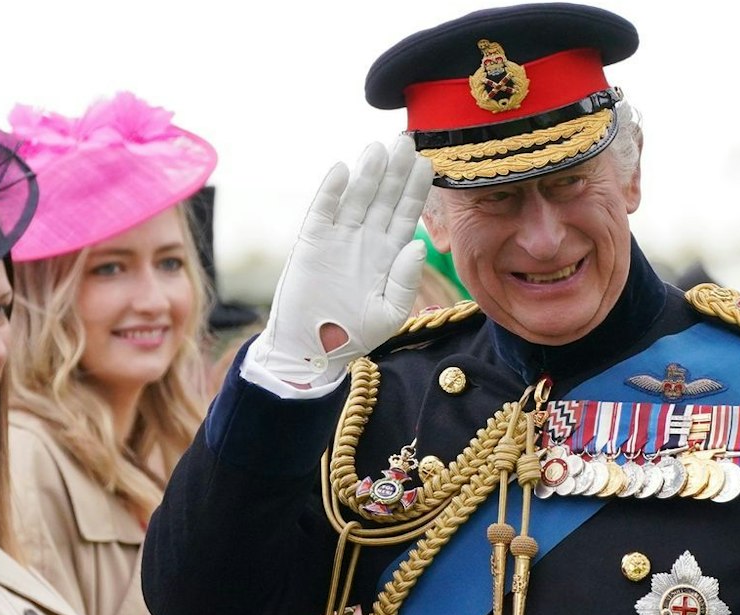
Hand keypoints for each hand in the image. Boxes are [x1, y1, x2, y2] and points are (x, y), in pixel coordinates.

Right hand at [244, 136, 432, 389]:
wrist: (312, 350)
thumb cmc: (355, 335)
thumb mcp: (390, 313)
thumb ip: (405, 281)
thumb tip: (417, 246)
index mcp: (389, 254)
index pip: (406, 213)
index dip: (416, 189)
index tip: (428, 163)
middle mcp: (366, 239)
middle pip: (384, 197)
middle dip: (395, 170)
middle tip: (407, 140)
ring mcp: (338, 237)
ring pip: (356, 197)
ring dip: (367, 173)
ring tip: (380, 148)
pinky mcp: (311, 241)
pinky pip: (322, 211)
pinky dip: (330, 191)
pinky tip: (342, 170)